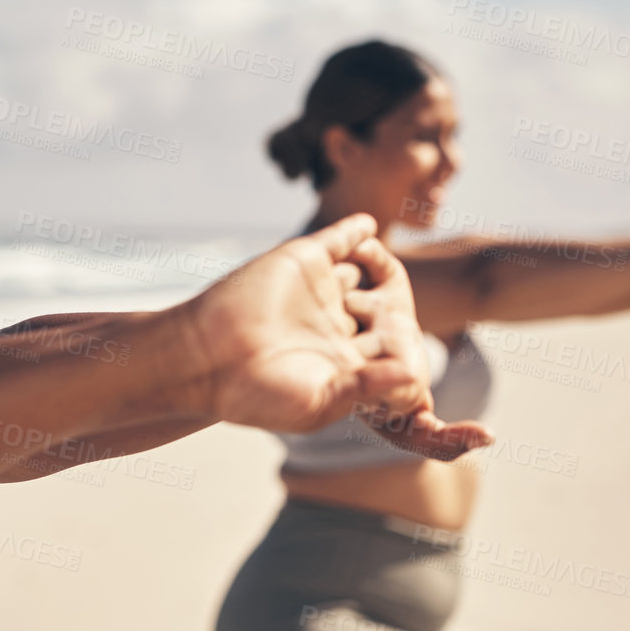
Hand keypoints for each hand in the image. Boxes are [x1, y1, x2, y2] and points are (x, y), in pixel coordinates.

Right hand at [174, 214, 493, 459]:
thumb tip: (413, 381)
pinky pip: (339, 240)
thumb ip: (370, 386)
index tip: (425, 371)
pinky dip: (356, 231)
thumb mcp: (321, 401)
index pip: (385, 355)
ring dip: (382, 270)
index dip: (406, 359)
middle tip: (412, 320)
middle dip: (397, 315)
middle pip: (379, 313)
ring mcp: (318, 290)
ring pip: (362, 275)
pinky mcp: (304, 260)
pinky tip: (371, 228)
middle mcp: (330, 325)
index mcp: (338, 362)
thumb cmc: (257, 392)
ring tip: (401, 271)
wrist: (204, 357)